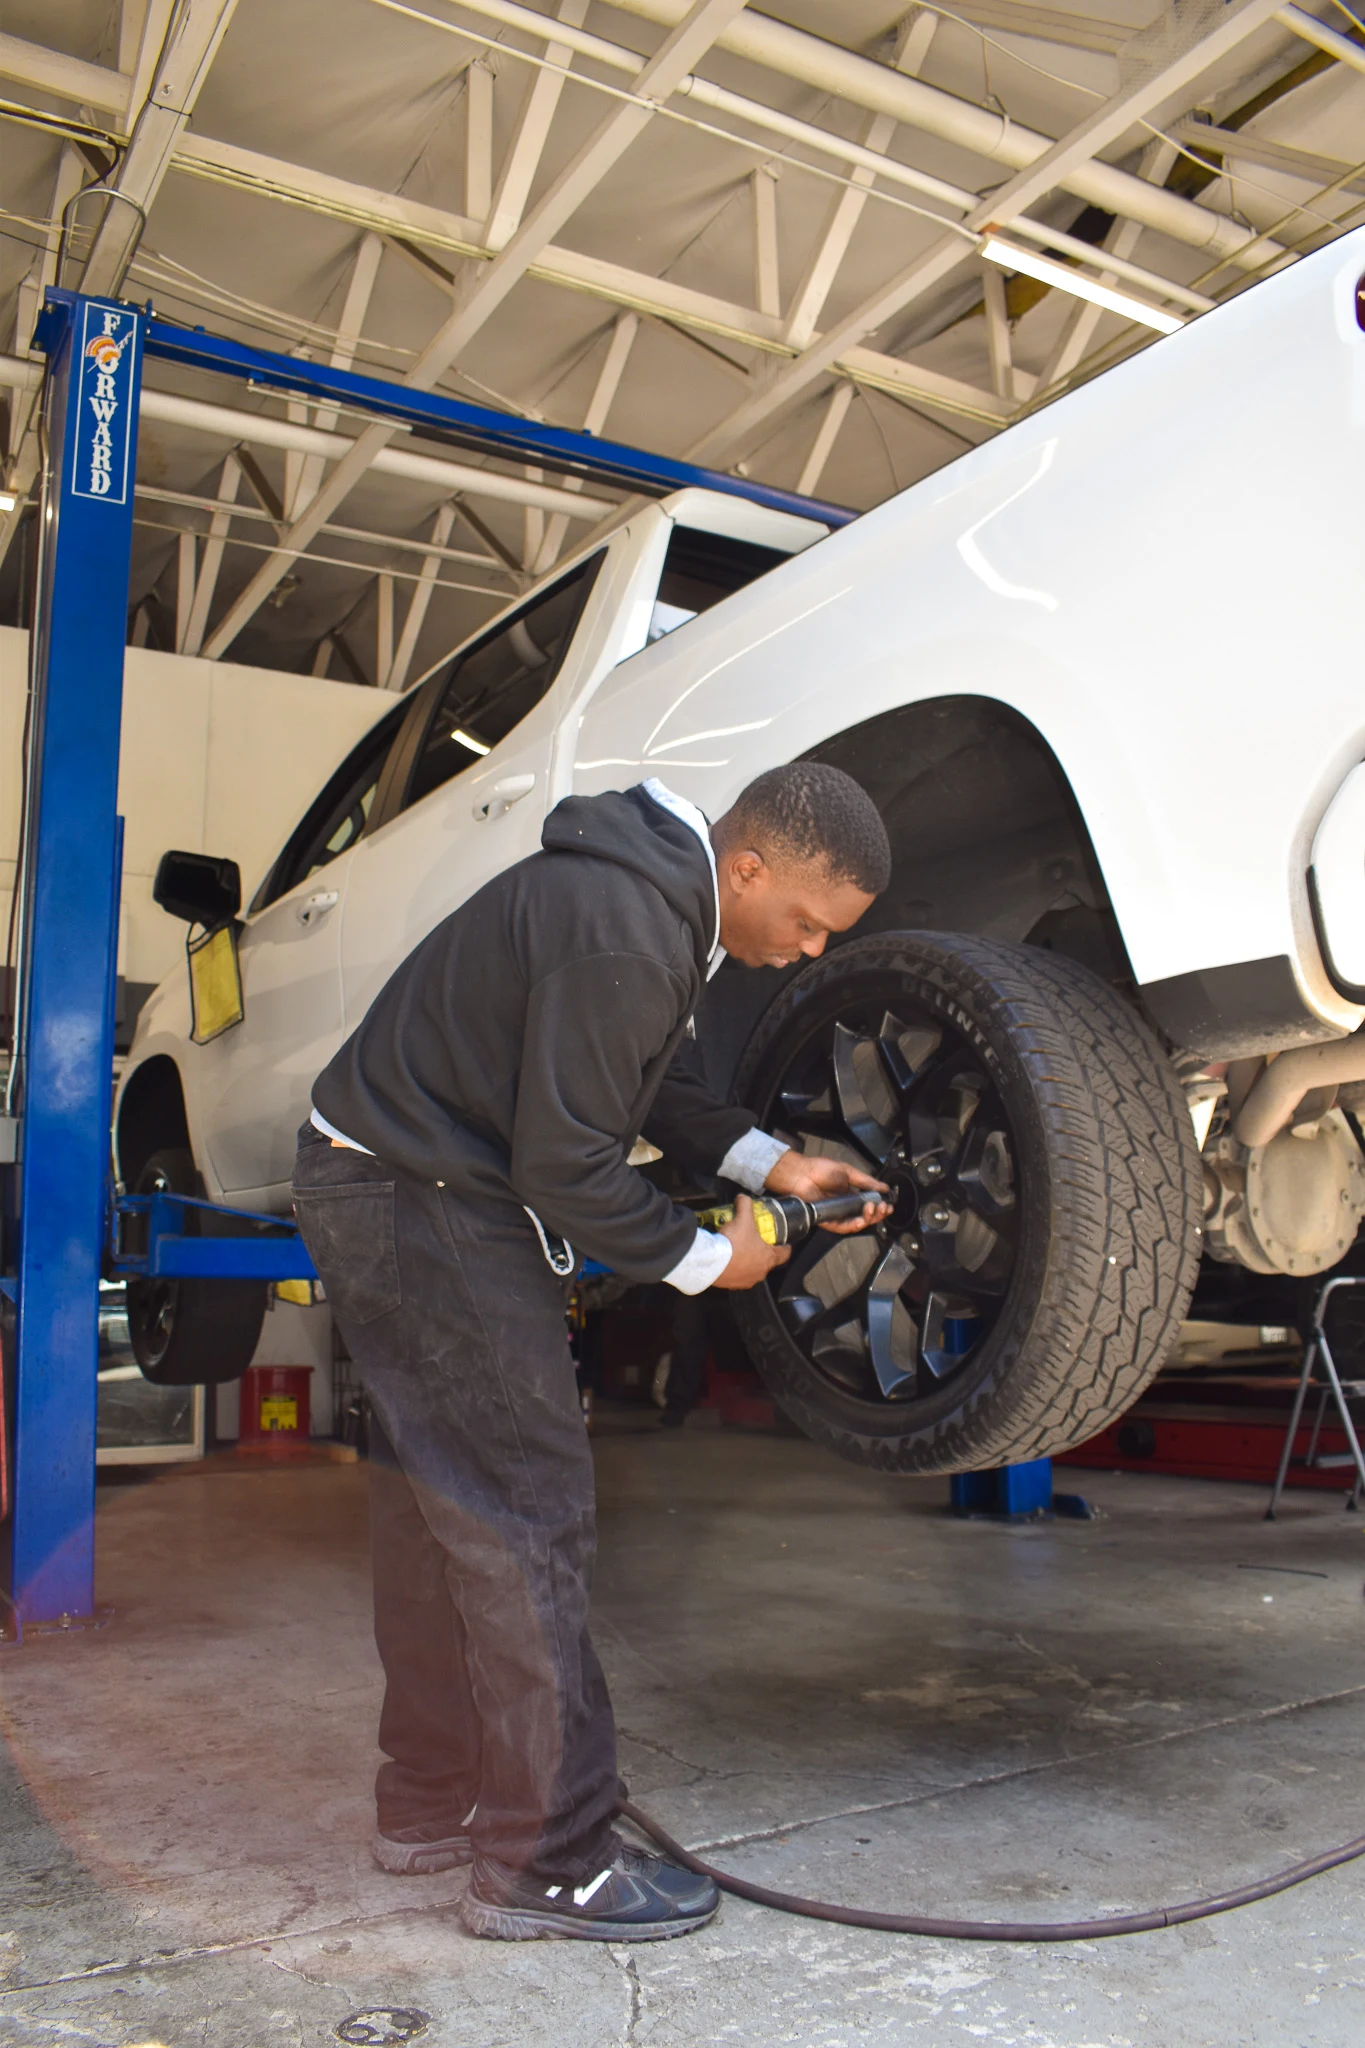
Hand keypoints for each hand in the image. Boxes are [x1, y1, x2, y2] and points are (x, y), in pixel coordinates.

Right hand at [712, 1195, 791, 1289]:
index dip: (785, 1247)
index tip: (785, 1244)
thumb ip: (745, 1205)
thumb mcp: (742, 1218)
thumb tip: (743, 1197)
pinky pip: (736, 1276)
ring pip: (751, 1270)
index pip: (784, 1254)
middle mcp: (760, 1272)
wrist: (711, 1262)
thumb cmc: (733, 1242)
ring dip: (748, 1262)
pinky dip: (734, 1269)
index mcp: (768, 1258)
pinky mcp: (731, 1285)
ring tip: (740, 1251)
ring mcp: (746, 1281)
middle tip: (756, 1243)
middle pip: (767, 1262)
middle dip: (763, 1253)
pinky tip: (727, 1260)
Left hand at [763, 1146, 891, 1234]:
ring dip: (869, 1219)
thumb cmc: (821, 1170)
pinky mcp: (829, 1221)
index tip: (889, 1203)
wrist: (802, 1174)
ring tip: (874, 1209)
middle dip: (878, 1213)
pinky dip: (854, 1226)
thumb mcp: (849, 1172)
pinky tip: (861, 1220)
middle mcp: (847, 1206)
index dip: (881, 1206)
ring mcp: (838, 1214)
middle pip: (867, 1216)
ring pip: (857, 1223)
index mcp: (852, 1195)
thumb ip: (866, 1182)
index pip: (871, 1204)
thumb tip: (884, 1187)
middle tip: (884, 1207)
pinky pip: (843, 1228)